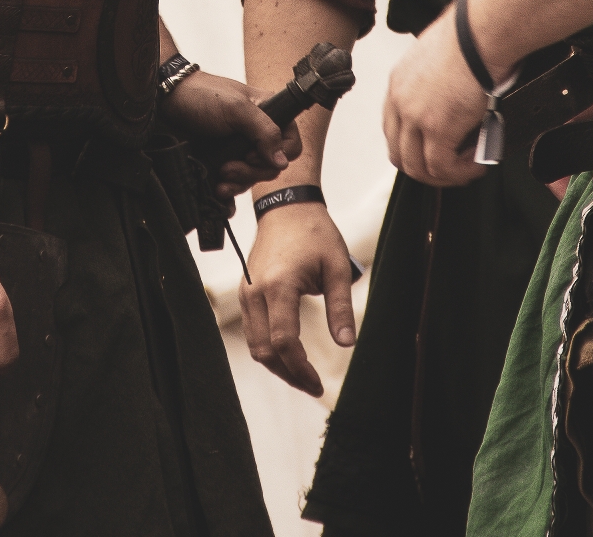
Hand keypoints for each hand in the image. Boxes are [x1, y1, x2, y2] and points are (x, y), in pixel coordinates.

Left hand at [157, 70, 295, 195]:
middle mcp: (257, 134)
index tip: (253, 154)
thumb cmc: (201, 95)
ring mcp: (239, 150)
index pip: (291, 144)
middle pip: (271, 167)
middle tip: (229, 166)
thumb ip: (264, 131)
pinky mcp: (223, 162)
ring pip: (253, 178)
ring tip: (220, 176)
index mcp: (269, 115)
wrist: (167, 102)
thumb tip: (281, 161)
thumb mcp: (237, 108)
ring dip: (238, 182)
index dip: (277, 155)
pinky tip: (218, 191)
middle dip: (250, 172)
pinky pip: (234, 185)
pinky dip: (228, 192)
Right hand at [238, 200, 358, 395]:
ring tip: (303, 376)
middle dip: (288, 374)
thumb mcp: (337, 267)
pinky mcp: (245, 292)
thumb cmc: (315, 233)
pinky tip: (289, 355)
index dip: (300, 369)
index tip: (319, 384)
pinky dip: (268, 349)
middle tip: (313, 386)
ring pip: (254, 345)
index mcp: (279, 285)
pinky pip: (252, 331)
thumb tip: (347, 344)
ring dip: (277, 365)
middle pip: (264, 350)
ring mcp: (246, 292)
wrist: (286, 206)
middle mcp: (255, 291)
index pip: (283, 341)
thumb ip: (341, 307)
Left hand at [384, 13, 493, 186]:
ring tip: (467, 169)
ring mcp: (415, 117)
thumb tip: (454, 100)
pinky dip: (460, 173)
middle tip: (450, 170)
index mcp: (398, 83)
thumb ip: (437, 82)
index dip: (412, 147)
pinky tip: (476, 164)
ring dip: (444, 175)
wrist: (480, 32)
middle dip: (424, 169)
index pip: (392, 129)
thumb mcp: (440, 57)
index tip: (434, 152)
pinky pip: (442, 167)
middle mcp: (400, 101)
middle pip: (399, 153)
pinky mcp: (437, 128)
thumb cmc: (470, 36)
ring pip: (417, 167)